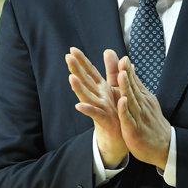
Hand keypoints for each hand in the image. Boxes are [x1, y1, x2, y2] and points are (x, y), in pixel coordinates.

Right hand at [66, 47, 127, 167]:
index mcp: (101, 89)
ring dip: (79, 88)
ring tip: (71, 78)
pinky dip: (87, 110)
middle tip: (67, 57)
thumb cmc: (117, 112)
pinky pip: (95, 114)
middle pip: (85, 81)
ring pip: (87, 97)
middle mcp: (97, 97)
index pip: (90, 72)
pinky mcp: (104, 120)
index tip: (72, 49)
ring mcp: (99, 108)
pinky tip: (78, 106)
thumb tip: (108, 50)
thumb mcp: (115, 88)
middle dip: (77, 69)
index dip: (82, 60)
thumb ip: (111, 70)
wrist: (120, 138)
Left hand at [117, 56, 170, 169]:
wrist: (164, 146)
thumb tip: (130, 68)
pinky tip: (122, 102)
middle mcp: (142, 105)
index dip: (129, 70)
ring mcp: (138, 117)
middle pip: (133, 87)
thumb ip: (136, 85)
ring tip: (121, 75)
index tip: (124, 58)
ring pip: (131, 100)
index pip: (135, 82)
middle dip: (127, 74)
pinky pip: (128, 118)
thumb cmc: (152, 124)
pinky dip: (125, 110)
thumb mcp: (146, 102)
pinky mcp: (134, 130)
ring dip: (126, 87)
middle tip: (122, 61)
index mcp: (143, 98)